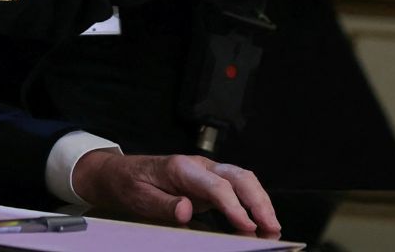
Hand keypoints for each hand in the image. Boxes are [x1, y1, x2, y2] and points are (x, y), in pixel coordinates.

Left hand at [71, 152, 279, 235]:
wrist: (122, 173)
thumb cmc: (131, 184)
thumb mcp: (139, 197)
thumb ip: (164, 204)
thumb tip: (187, 211)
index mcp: (181, 168)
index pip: (216, 185)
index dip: (234, 207)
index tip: (248, 227)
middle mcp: (199, 166)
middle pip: (239, 177)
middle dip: (259, 202)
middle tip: (272, 229)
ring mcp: (207, 172)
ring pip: (243, 180)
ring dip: (261, 202)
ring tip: (272, 229)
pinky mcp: (211, 183)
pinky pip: (238, 188)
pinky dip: (253, 203)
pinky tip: (259, 223)